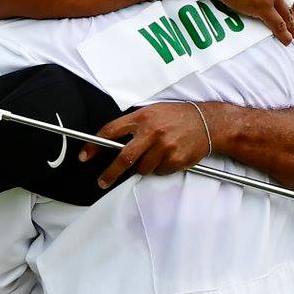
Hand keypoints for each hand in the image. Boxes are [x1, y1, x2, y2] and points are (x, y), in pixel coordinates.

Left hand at [80, 103, 212, 188]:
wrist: (208, 122)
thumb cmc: (177, 116)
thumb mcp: (153, 111)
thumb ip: (134, 125)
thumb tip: (113, 142)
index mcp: (143, 118)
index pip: (111, 131)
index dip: (94, 145)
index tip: (85, 156)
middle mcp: (152, 132)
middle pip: (124, 158)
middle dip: (110, 172)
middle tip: (102, 181)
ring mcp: (164, 147)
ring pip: (142, 168)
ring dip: (143, 166)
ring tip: (154, 155)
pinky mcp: (175, 159)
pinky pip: (159, 172)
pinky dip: (159, 168)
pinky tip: (168, 156)